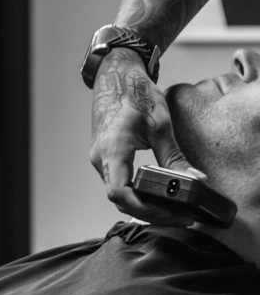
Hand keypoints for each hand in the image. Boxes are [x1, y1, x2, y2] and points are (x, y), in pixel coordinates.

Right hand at [88, 48, 206, 224]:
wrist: (115, 78)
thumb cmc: (133, 94)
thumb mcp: (159, 125)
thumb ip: (174, 156)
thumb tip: (193, 180)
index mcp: (112, 150)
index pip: (120, 193)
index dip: (144, 209)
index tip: (170, 213)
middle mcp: (101, 159)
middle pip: (121, 200)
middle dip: (150, 212)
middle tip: (180, 216)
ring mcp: (100, 160)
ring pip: (118, 194)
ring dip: (143, 205)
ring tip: (172, 208)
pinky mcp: (105, 158)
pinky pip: (117, 183)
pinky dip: (136, 194)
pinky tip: (155, 194)